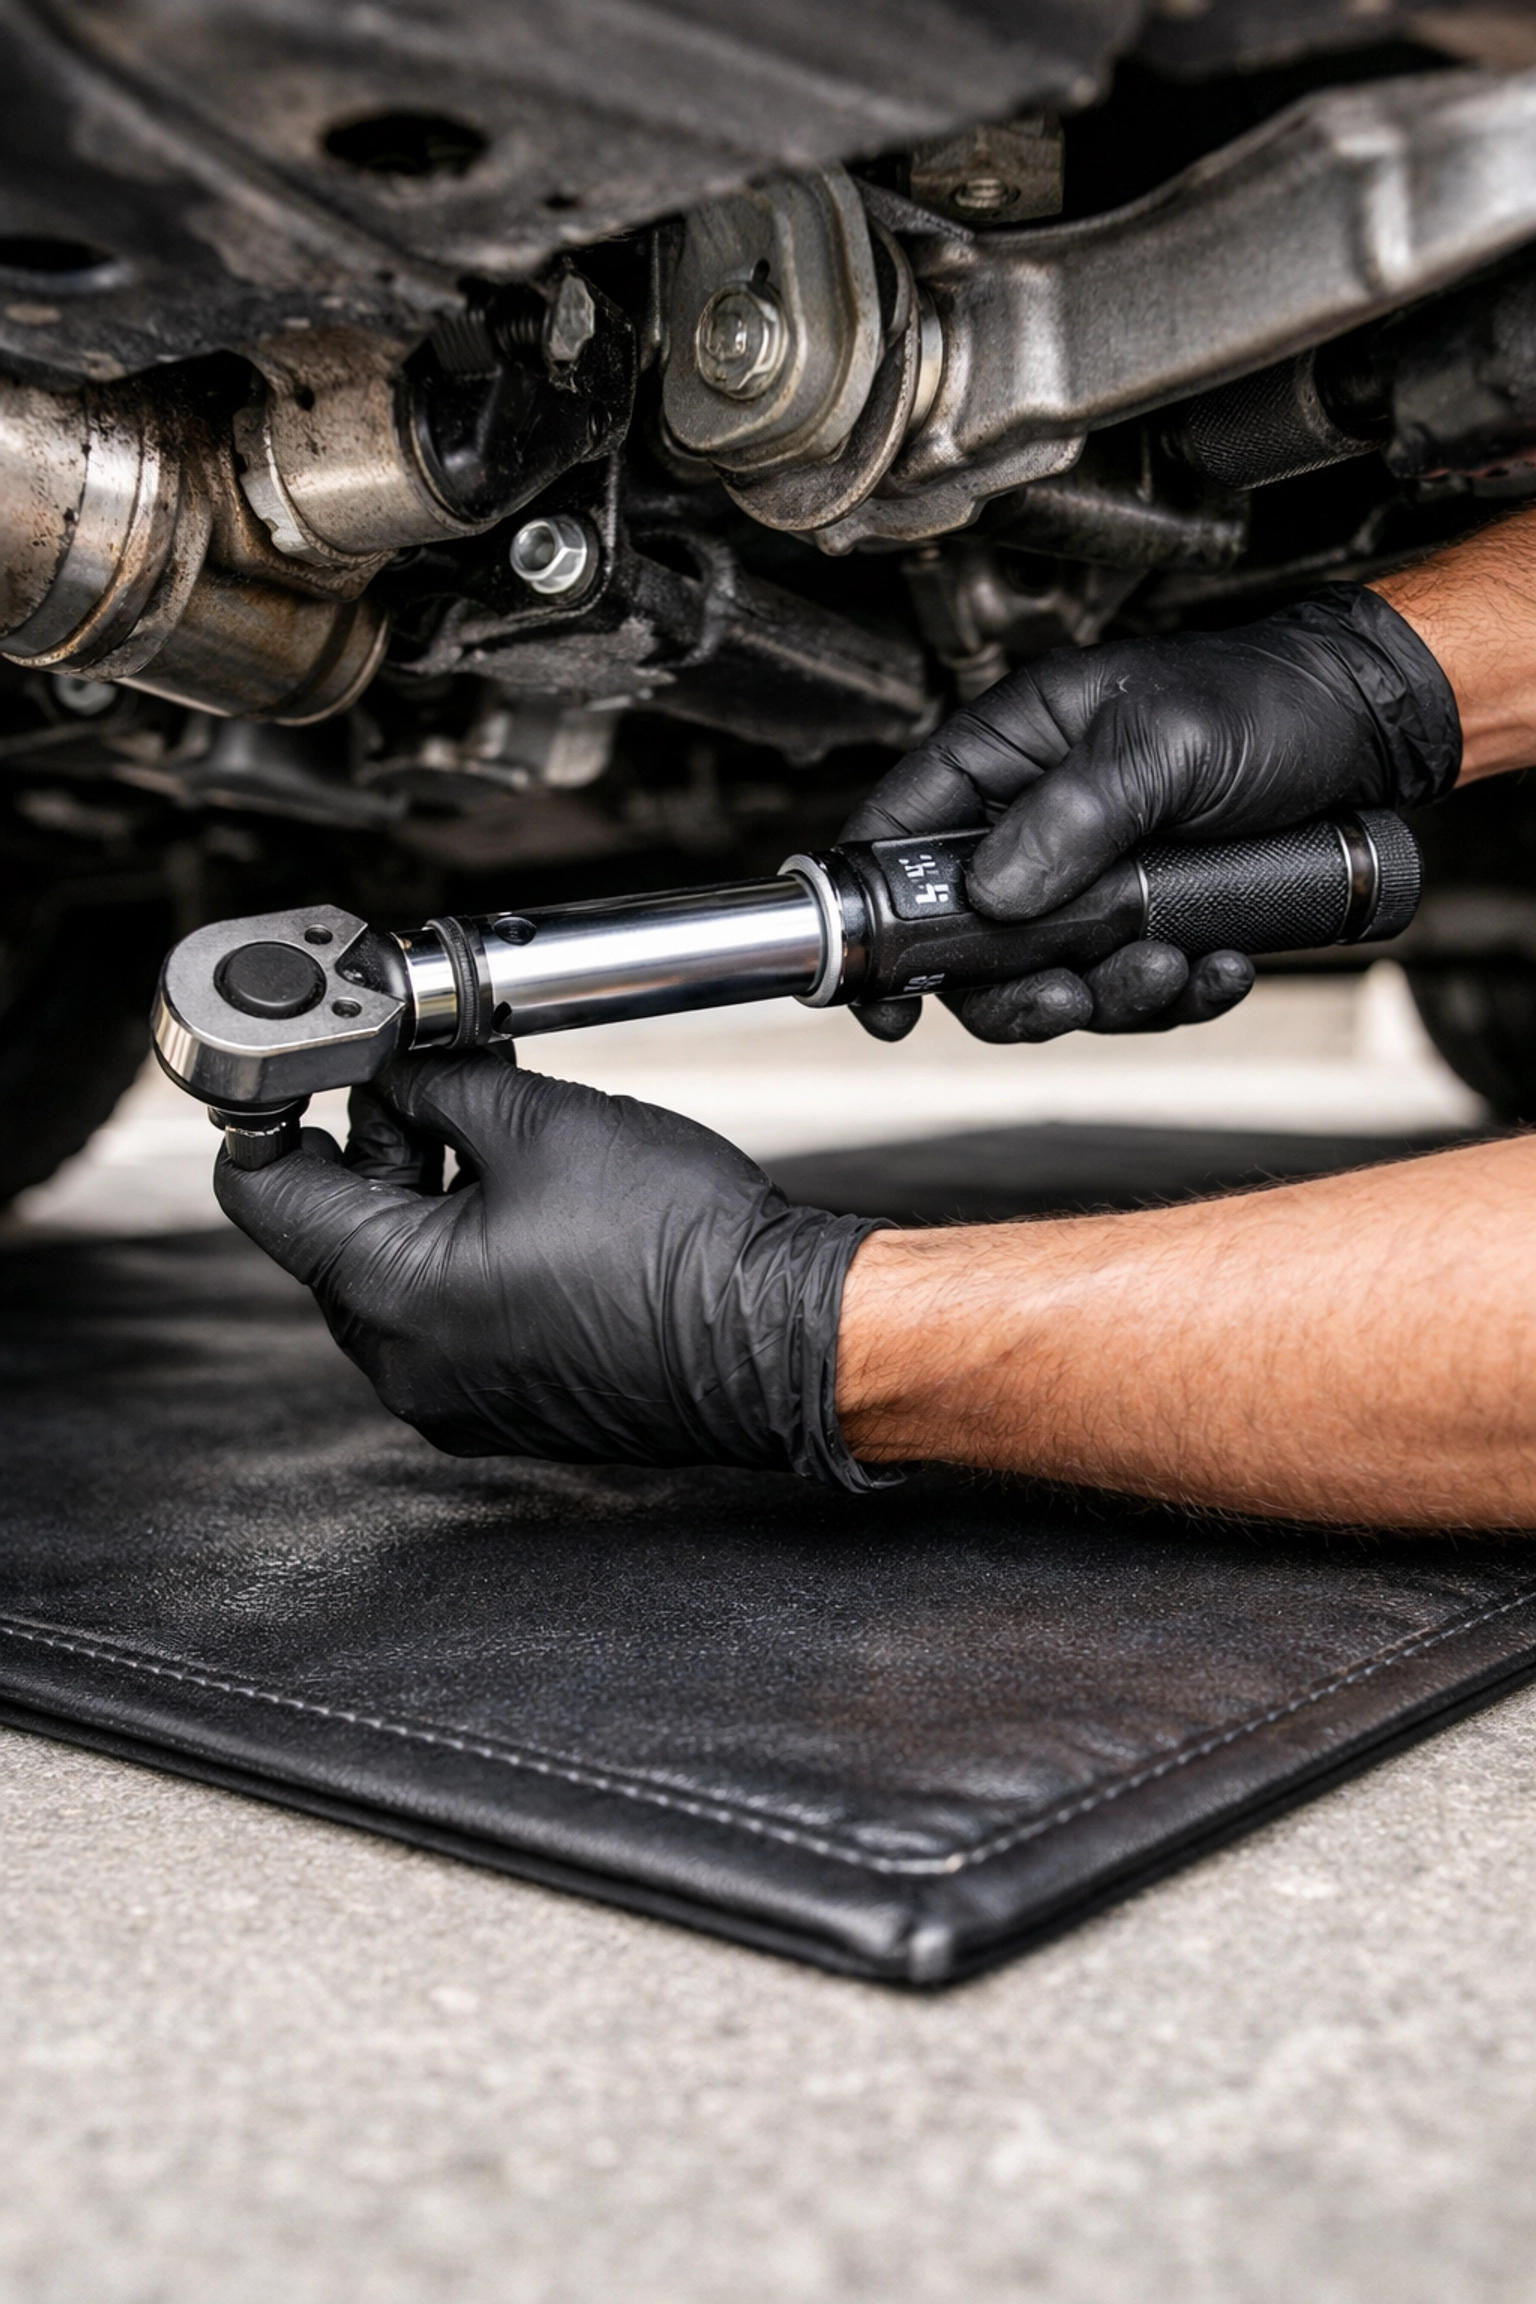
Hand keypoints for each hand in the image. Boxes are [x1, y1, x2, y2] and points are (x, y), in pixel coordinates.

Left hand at [214, 1050, 885, 1486]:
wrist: (779, 1339)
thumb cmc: (679, 1246)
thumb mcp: (538, 1121)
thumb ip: (436, 1087)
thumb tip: (393, 1073)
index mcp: (393, 1295)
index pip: (267, 1195)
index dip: (275, 1114)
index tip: (303, 1074)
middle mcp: (407, 1365)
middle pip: (334, 1233)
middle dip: (376, 1144)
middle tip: (430, 1074)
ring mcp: (455, 1396)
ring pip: (395, 1271)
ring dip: (426, 1190)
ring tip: (496, 1117)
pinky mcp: (505, 1404)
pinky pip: (448, 1314)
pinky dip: (464, 1246)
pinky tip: (523, 1188)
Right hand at [842, 581, 1459, 1043]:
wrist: (1368, 732)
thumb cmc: (1263, 701)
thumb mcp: (1163, 742)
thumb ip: (1073, 814)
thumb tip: (991, 894)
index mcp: (1009, 751)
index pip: (900, 835)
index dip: (875, 919)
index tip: (885, 998)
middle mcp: (1034, 820)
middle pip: (970, 940)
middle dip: (1017, 989)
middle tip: (1069, 997)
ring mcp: (1089, 877)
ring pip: (1051, 976)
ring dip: (1108, 996)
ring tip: (1173, 967)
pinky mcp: (1148, 918)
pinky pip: (1129, 986)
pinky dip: (1172, 996)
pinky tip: (1221, 969)